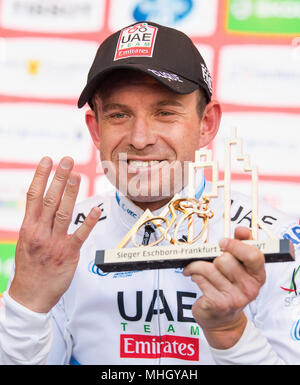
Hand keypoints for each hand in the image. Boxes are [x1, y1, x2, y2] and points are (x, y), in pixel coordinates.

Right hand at [9, 157, 100, 312]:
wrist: (30, 296)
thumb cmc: (29, 268)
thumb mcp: (26, 241)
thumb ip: (35, 222)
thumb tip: (42, 204)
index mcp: (28, 227)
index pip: (34, 196)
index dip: (41, 176)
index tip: (48, 160)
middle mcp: (40, 232)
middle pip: (50, 199)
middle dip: (59, 178)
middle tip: (66, 160)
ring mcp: (54, 243)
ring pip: (63, 212)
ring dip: (71, 193)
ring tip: (76, 175)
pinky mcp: (68, 254)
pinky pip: (79, 235)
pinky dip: (88, 222)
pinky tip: (96, 209)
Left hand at [183, 227, 265, 348]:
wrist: (222, 320)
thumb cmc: (230, 287)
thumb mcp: (241, 268)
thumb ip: (242, 246)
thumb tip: (241, 230)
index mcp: (258, 275)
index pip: (253, 255)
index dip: (236, 245)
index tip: (224, 242)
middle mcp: (250, 288)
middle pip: (225, 259)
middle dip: (213, 256)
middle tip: (209, 258)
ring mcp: (234, 297)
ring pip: (209, 267)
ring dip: (197, 264)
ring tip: (195, 267)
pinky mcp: (218, 303)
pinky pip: (200, 278)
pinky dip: (193, 273)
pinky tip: (193, 276)